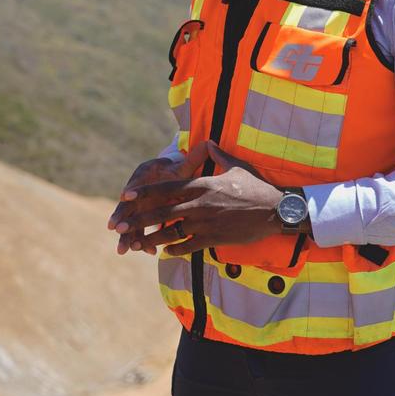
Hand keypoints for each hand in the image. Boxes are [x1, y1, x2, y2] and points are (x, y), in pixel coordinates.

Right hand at [108, 144, 207, 254]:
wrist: (172, 179)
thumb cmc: (176, 171)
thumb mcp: (183, 167)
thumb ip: (192, 159)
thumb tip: (207, 144)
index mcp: (144, 175)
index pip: (136, 181)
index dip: (131, 188)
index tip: (125, 195)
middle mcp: (137, 191)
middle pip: (126, 205)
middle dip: (120, 217)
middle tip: (114, 228)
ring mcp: (138, 206)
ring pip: (129, 222)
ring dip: (126, 235)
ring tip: (123, 250)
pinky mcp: (141, 218)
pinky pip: (139, 231)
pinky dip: (142, 241)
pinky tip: (147, 251)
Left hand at [111, 141, 285, 255]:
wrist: (276, 210)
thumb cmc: (258, 187)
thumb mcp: (238, 166)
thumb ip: (219, 156)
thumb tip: (208, 143)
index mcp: (203, 185)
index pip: (166, 188)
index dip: (144, 192)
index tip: (126, 196)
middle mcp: (200, 204)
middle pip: (162, 212)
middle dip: (138, 220)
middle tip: (119, 225)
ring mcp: (206, 222)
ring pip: (171, 231)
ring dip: (152, 238)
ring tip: (136, 243)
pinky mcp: (214, 238)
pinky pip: (188, 245)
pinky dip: (175, 249)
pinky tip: (166, 252)